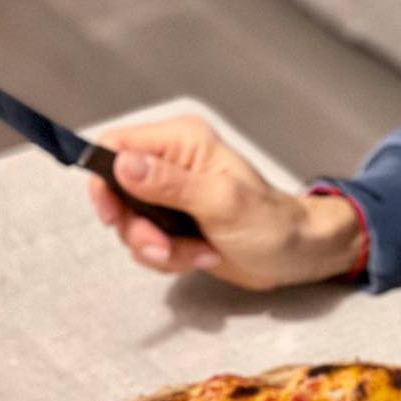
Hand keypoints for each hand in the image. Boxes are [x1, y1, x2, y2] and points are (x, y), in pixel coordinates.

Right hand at [86, 113, 363, 290]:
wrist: (296, 255)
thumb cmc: (270, 223)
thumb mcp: (220, 202)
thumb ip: (170, 184)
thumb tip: (122, 164)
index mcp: (181, 141)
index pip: (114, 145)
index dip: (104, 181)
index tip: (114, 216)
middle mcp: (171, 163)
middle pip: (115, 192)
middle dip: (137, 228)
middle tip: (163, 245)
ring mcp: (170, 196)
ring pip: (130, 225)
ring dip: (159, 249)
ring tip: (199, 252)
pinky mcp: (174, 225)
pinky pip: (146, 244)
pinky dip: (170, 258)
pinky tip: (203, 256)